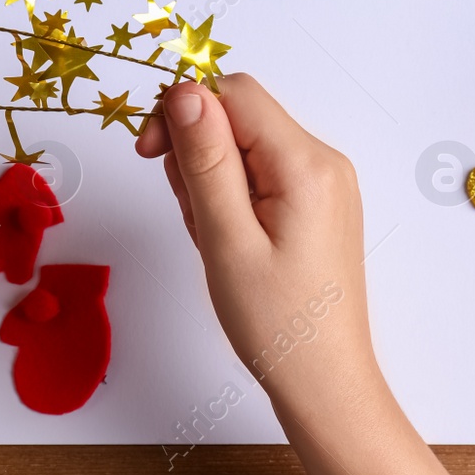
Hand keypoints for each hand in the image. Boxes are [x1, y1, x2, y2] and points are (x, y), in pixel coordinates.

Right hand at [136, 75, 373, 412]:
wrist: (324, 382)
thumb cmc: (278, 325)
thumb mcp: (226, 239)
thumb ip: (205, 160)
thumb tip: (185, 92)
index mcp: (306, 165)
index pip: (234, 92)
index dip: (182, 111)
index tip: (150, 153)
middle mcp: (324, 162)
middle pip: (238, 117)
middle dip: (197, 157)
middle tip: (194, 219)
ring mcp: (324, 183)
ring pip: (244, 148)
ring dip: (210, 184)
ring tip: (215, 241)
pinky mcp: (316, 203)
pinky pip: (260, 175)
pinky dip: (231, 200)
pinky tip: (229, 243)